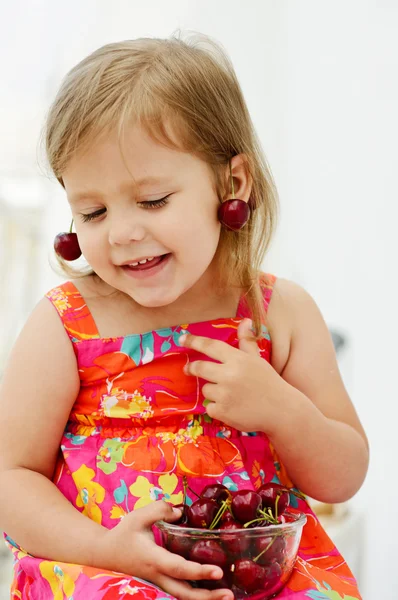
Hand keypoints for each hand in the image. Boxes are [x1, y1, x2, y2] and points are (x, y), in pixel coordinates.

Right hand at [95, 500, 232, 599]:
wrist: (106, 552)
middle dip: (207, 597)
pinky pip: (181, 591)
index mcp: (154, 559)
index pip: (179, 568)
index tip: (218, 572)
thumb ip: (159, 510)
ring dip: (205, 598)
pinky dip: (197, 593)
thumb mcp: (138, 516)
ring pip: (183, 596)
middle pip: (184, 593)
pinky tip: (212, 589)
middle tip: (229, 594)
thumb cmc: (123, 533)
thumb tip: (181, 512)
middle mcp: (158, 575)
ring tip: (227, 595)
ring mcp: (159, 581)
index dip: (199, 571)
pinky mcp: (161, 581)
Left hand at [180, 318, 289, 434]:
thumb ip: (246, 341)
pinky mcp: (222, 411)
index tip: (181, 339)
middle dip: (192, 368)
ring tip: (231, 395)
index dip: (194, 341)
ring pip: (205, 389)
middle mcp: (230, 374)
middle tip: (189, 368)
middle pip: (199, 367)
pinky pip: (209, 406)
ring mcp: (225, 394)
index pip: (210, 346)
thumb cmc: (269, 383)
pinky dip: (217, 408)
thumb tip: (245, 322)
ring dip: (213, 391)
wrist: (281, 411)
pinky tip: (232, 407)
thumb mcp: (258, 359)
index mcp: (238, 359)